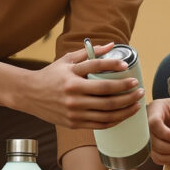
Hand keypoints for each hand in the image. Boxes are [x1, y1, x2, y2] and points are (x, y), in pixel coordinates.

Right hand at [19, 44, 143, 129]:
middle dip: (127, 93)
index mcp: (71, 78)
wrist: (29, 95)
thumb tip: (111, 45)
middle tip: (139, 89)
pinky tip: (124, 114)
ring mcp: (73, 112)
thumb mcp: (67, 60)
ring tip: (137, 103)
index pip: (97, 70)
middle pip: (107, 96)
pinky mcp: (73, 123)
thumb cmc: (51, 75)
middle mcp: (73, 96)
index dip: (114, 67)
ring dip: (125, 109)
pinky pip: (99, 124)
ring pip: (106, 113)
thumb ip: (89, 53)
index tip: (127, 68)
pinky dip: (115, 120)